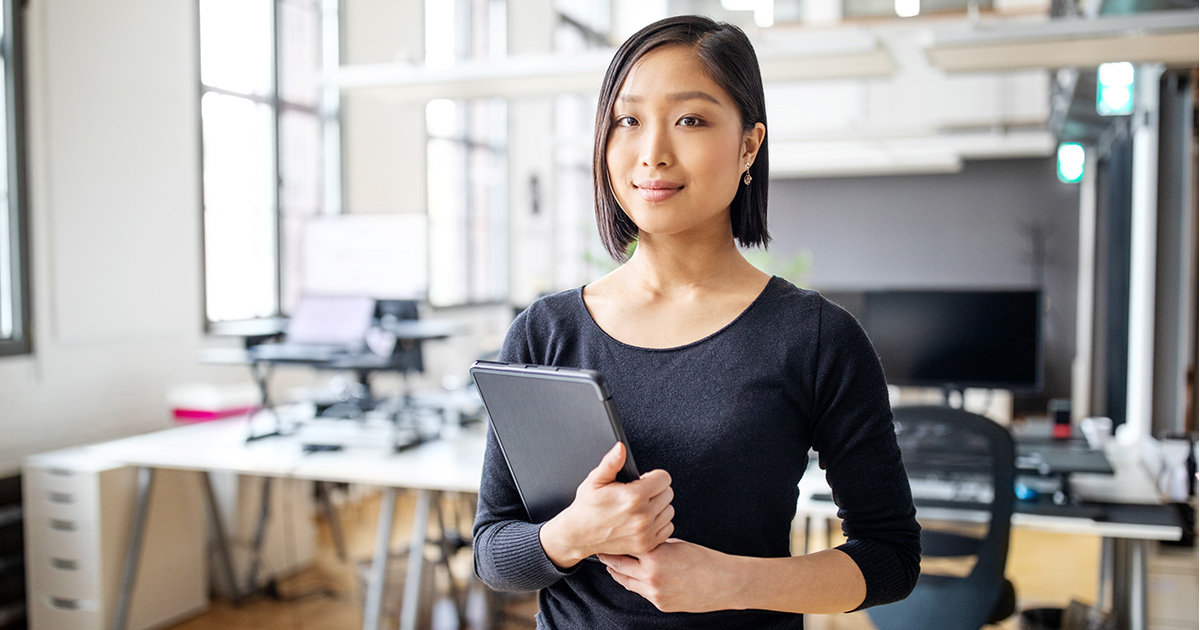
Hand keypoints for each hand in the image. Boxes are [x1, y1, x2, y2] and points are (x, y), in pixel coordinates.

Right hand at [539, 442, 673, 567]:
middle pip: (668, 493)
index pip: (664, 478)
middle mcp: (642, 516)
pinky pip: (668, 527)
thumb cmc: (587, 507)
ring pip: (669, 510)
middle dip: (656, 490)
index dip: (653, 476)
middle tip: (639, 493)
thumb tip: (620, 448)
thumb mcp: (595, 480)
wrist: (579, 534)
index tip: (643, 480)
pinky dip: (659, 523)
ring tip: (641, 506)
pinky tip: (644, 519)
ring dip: (659, 506)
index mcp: (632, 497)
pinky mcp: (647, 544)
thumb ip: (612, 462)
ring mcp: (645, 532)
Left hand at [598, 539, 737, 612]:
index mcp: (654, 555)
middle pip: (617, 565)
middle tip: (602, 551)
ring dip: (618, 572)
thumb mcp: (676, 544)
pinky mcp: (660, 604)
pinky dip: (636, 584)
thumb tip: (643, 542)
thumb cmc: (705, 561)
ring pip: (625, 581)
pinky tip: (636, 577)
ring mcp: (654, 592)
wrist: (724, 582)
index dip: (614, 542)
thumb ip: (656, 544)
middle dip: (608, 558)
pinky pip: (641, 593)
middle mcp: (650, 575)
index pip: (623, 547)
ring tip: (612, 564)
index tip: (607, 538)